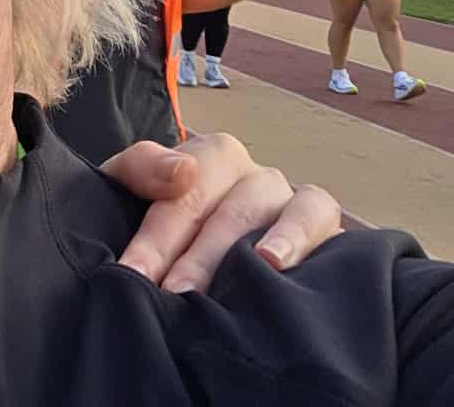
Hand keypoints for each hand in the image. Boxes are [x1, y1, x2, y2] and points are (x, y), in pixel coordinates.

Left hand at [107, 134, 342, 292]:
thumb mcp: (130, 189)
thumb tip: (184, 171)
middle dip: (200, 254)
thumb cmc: (162, 226)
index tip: (133, 275)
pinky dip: (302, 236)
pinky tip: (282, 266)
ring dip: (261, 242)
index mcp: (210, 157)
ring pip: (282, 209)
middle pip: (232, 206)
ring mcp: (291, 200)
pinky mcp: (322, 228)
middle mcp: (254, 175)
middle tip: (175, 295)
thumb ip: (140, 169)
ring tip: (252, 271)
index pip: (183, 188)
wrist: (191, 258)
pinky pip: (321, 219)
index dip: (156, 236)